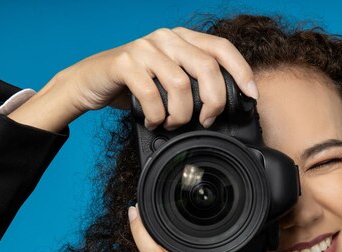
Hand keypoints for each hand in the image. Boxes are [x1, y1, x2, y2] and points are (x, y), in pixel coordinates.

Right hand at [8, 27, 258, 132]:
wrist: (90, 81)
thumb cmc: (136, 85)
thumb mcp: (170, 80)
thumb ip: (195, 83)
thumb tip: (227, 106)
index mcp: (183, 39)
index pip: (222, 48)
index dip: (241, 71)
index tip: (251, 95)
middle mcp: (166, 38)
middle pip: (207, 67)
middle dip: (214, 101)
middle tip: (207, 120)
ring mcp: (144, 47)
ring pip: (181, 84)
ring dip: (181, 114)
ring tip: (173, 123)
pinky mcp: (124, 62)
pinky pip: (152, 93)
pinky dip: (156, 116)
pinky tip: (153, 122)